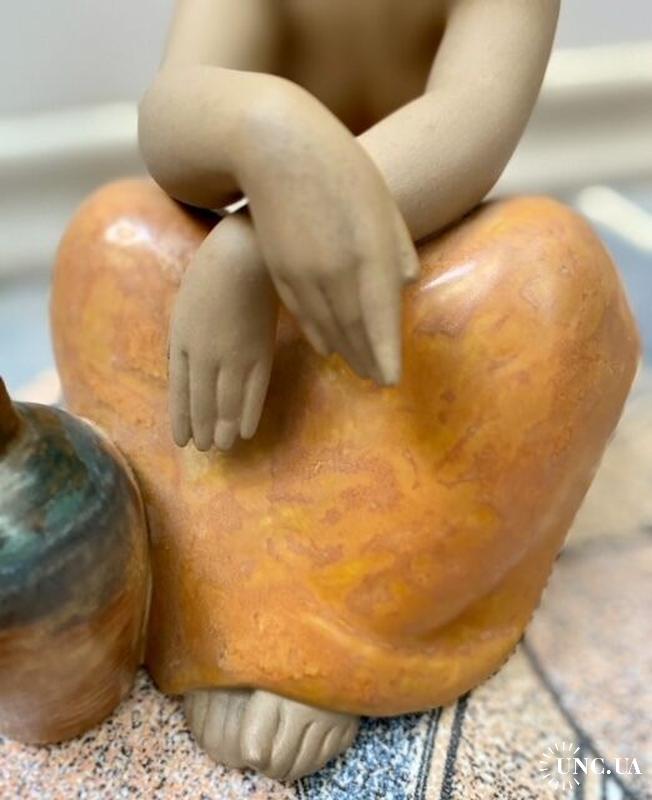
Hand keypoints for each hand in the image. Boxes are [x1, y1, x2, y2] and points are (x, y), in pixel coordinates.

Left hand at [168, 213, 276, 450]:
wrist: (243, 256)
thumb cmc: (211, 273)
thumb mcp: (184, 307)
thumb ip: (184, 341)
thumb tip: (182, 369)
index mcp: (182, 343)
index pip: (180, 391)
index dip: (182, 418)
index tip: (182, 440)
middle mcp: (204, 357)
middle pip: (203, 402)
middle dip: (202, 428)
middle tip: (205, 450)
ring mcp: (234, 357)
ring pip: (227, 403)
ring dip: (223, 429)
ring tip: (223, 448)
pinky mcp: (261, 353)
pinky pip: (255, 392)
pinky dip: (249, 413)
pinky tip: (247, 431)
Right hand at [238, 85, 418, 383]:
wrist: (276, 146)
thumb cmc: (339, 166)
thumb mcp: (380, 199)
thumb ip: (396, 244)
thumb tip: (407, 284)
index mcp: (368, 252)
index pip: (380, 317)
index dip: (386, 353)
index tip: (392, 381)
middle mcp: (336, 271)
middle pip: (354, 328)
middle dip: (368, 359)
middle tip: (379, 382)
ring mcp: (303, 273)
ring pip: (326, 325)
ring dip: (345, 352)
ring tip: (358, 371)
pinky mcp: (280, 269)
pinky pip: (301, 313)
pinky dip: (316, 333)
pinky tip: (326, 347)